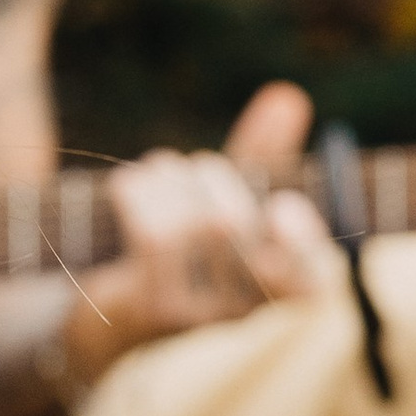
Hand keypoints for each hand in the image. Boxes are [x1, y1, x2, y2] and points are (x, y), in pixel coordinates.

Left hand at [66, 80, 335, 391]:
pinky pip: (154, 236)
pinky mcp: (149, 308)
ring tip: (158, 168)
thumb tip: (287, 99)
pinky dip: (139, 193)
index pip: (309, 282)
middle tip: (194, 164)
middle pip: (237, 226)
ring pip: (196, 226)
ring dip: (171, 178)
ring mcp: (195, 316)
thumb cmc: (180, 247)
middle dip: (212, 175)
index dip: (301, 243)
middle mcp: (240, 311)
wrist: (106, 315)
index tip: (281, 205)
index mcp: (273, 288)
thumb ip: (262, 154)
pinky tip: (128, 184)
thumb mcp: (224, 199)